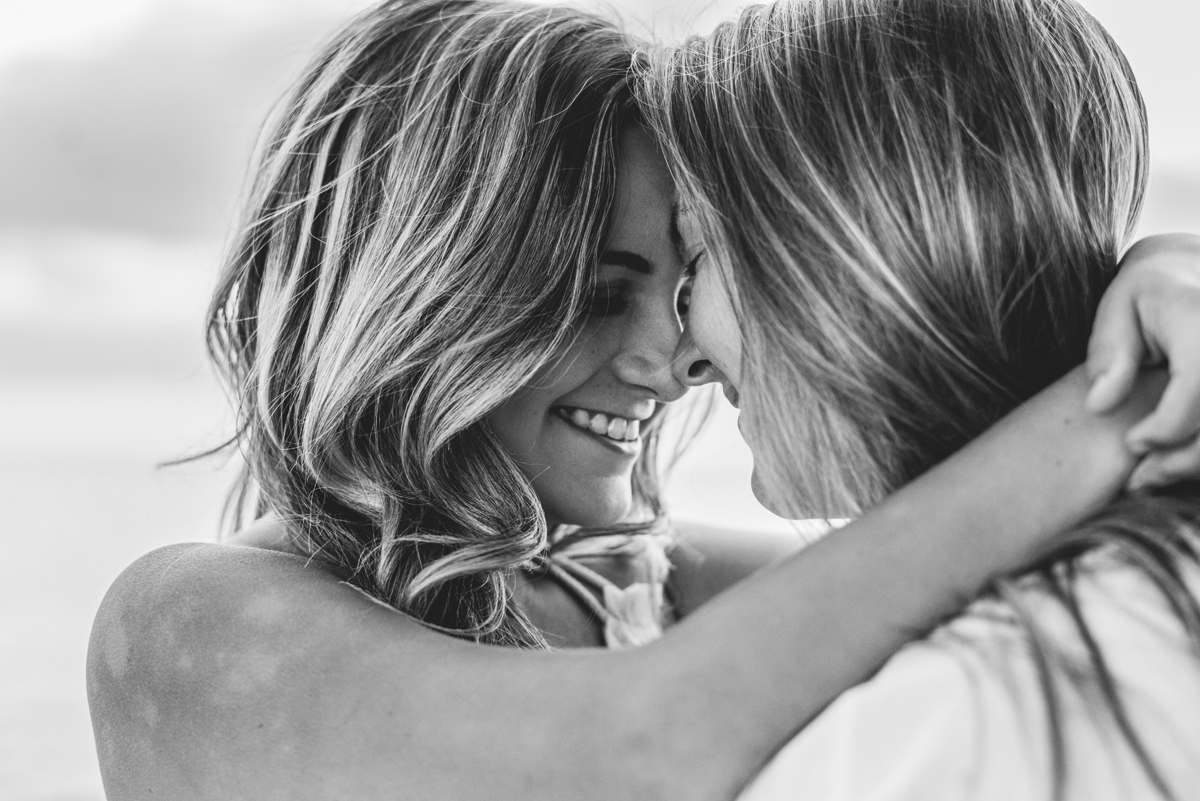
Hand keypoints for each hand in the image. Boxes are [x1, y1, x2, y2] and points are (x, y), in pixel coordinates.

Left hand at [1085, 233, 1199, 488]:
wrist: (1191, 275)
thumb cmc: (1147, 296)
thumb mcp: (1117, 311)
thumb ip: (1110, 355)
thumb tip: (1098, 405)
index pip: (1198, 384)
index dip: (1167, 427)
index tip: (1132, 442)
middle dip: (1184, 459)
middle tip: (1140, 478)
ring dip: (1197, 462)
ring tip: (1155, 476)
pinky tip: (1176, 462)